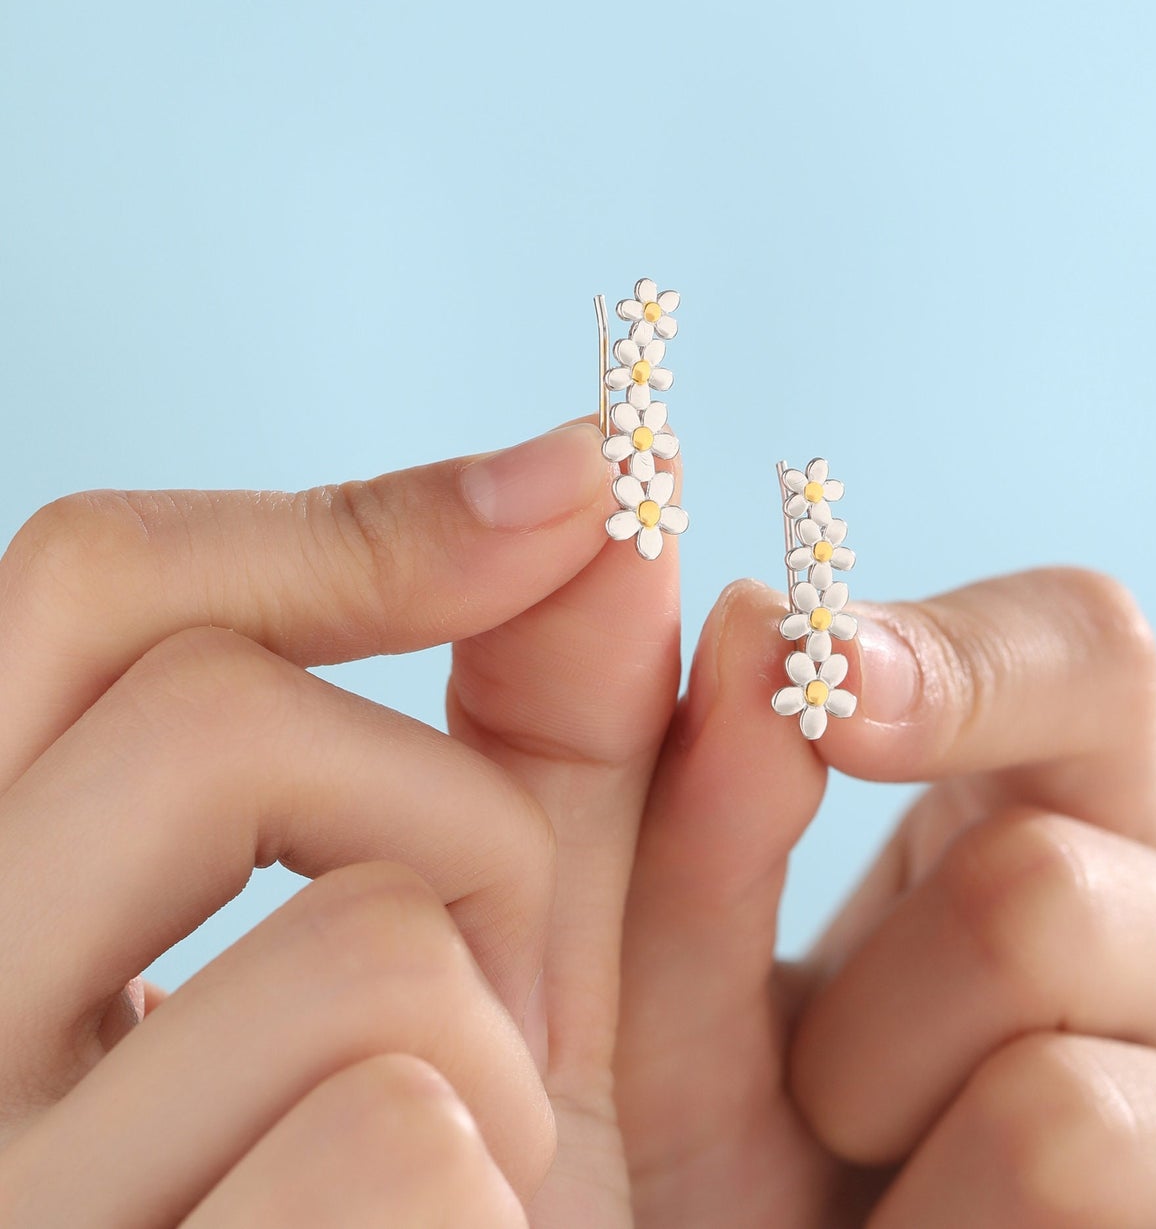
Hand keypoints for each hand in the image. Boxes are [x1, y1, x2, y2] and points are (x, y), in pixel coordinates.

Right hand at [0, 421, 641, 1224]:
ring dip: (496, 1049)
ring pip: (352, 943)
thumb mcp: (480, 972)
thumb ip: (524, 742)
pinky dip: (491, 1190)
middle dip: (453, 816)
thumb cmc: (420, 1194)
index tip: (566, 485)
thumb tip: (586, 491)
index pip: (82, 592)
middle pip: (214, 720)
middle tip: (500, 980)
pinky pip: (393, 1129)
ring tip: (467, 1174)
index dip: (336, 518)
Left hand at [616, 569, 1155, 1225]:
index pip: (1085, 647)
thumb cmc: (746, 1149)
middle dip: (859, 1035)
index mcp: (1068, 810)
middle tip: (833, 1110)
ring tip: (897, 1202)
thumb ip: (707, 816)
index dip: (959, 660)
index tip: (825, 691)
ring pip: (1064, 1104)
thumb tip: (755, 611)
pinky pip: (1086, 1204)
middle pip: (1038, 890)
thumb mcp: (691, 984)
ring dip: (902, 1170)